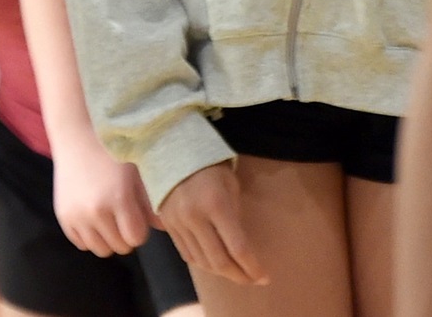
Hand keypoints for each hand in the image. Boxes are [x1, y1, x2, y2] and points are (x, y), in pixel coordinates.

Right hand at [49, 133, 155, 256]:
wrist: (77, 139)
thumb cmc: (112, 154)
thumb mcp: (137, 175)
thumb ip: (151, 204)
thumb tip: (164, 228)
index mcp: (118, 199)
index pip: (136, 238)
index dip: (139, 229)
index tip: (136, 215)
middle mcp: (95, 211)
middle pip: (119, 247)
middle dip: (125, 235)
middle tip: (122, 216)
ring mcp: (76, 215)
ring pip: (100, 249)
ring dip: (107, 238)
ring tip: (108, 219)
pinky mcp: (62, 216)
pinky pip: (81, 243)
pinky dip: (89, 236)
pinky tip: (93, 219)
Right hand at [157, 160, 266, 285]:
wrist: (171, 151)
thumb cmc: (210, 166)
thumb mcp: (231, 187)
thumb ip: (235, 218)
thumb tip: (241, 249)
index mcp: (216, 206)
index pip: (238, 249)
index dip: (253, 268)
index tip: (264, 278)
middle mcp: (194, 217)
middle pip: (219, 261)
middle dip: (239, 276)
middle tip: (252, 280)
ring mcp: (177, 222)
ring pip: (202, 261)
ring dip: (221, 272)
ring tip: (235, 273)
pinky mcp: (166, 224)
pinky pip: (186, 253)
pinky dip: (202, 263)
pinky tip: (213, 263)